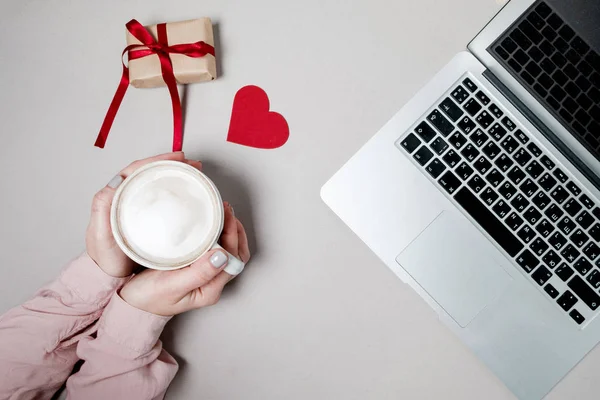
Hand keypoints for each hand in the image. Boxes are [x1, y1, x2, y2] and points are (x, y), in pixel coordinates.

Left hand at [86, 152, 202, 277]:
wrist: (111, 278)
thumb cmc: (105, 258)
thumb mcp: (100, 233)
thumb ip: (102, 209)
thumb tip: (113, 183)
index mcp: (115, 196)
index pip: (138, 169)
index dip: (159, 160)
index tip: (179, 159)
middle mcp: (127, 198)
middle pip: (151, 173)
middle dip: (173, 165)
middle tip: (194, 166)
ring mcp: (138, 207)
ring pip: (158, 183)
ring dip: (177, 176)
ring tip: (195, 175)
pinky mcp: (149, 218)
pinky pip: (163, 199)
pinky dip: (176, 192)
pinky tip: (188, 195)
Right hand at [120, 203, 249, 315]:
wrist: (131, 304)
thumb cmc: (148, 298)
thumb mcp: (171, 285)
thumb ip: (198, 273)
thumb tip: (222, 256)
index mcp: (210, 289)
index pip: (232, 259)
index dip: (232, 235)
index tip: (225, 216)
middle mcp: (212, 283)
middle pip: (235, 253)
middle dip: (234, 230)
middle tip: (225, 209)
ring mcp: (205, 274)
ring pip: (228, 250)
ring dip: (228, 231)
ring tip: (222, 212)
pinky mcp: (196, 266)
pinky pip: (214, 248)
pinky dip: (217, 234)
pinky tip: (211, 223)